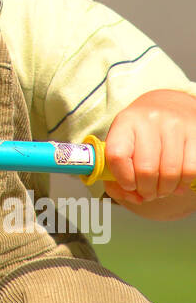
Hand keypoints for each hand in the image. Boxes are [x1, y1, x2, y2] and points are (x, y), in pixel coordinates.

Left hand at [101, 89, 195, 218]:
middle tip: (147, 193)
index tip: (128, 185)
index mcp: (125, 122)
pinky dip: (183, 182)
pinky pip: (190, 170)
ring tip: (161, 189)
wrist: (169, 105)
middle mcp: (150, 120)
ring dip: (165, 190)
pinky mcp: (195, 133)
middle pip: (146, 169)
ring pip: (170, 173)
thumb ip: (115, 174)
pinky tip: (177, 181)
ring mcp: (174, 125)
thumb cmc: (141, 131)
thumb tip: (133, 197)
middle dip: (146, 190)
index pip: (117, 155)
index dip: (122, 178)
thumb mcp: (121, 143)